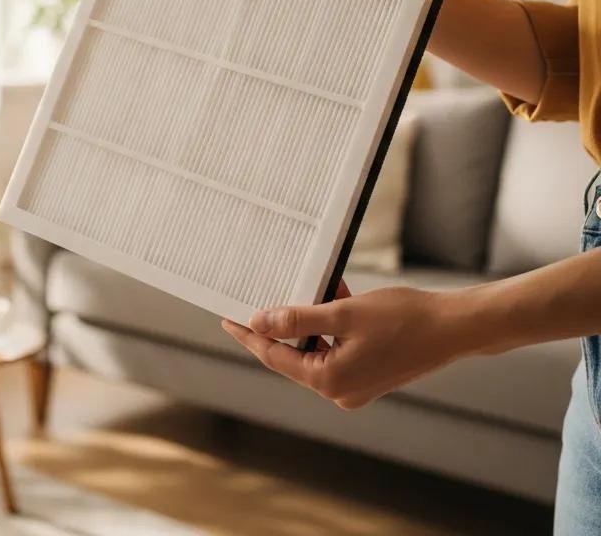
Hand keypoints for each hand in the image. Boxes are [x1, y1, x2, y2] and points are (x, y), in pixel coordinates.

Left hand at [221, 282, 472, 409]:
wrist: (453, 327)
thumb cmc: (402, 318)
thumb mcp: (342, 313)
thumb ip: (297, 319)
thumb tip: (260, 322)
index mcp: (330, 381)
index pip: (274, 356)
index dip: (249, 335)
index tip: (226, 318)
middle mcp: (339, 390)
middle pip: (293, 355)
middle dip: (281, 324)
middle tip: (261, 297)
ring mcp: (355, 384)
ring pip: (315, 348)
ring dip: (310, 320)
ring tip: (312, 289)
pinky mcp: (367, 373)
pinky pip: (335, 348)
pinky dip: (331, 325)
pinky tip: (336, 296)